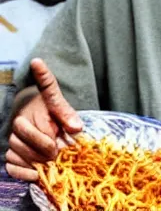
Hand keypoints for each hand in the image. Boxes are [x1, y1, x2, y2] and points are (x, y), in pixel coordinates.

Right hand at [5, 58, 81, 181]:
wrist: (45, 129)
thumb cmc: (57, 119)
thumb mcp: (66, 114)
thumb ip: (69, 118)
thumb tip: (76, 128)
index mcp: (41, 101)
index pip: (45, 85)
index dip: (42, 73)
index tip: (38, 61)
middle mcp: (22, 116)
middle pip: (25, 133)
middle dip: (43, 146)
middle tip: (57, 152)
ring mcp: (14, 135)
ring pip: (18, 150)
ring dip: (35, 160)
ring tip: (50, 162)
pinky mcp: (10, 152)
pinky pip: (12, 164)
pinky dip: (24, 172)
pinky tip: (36, 173)